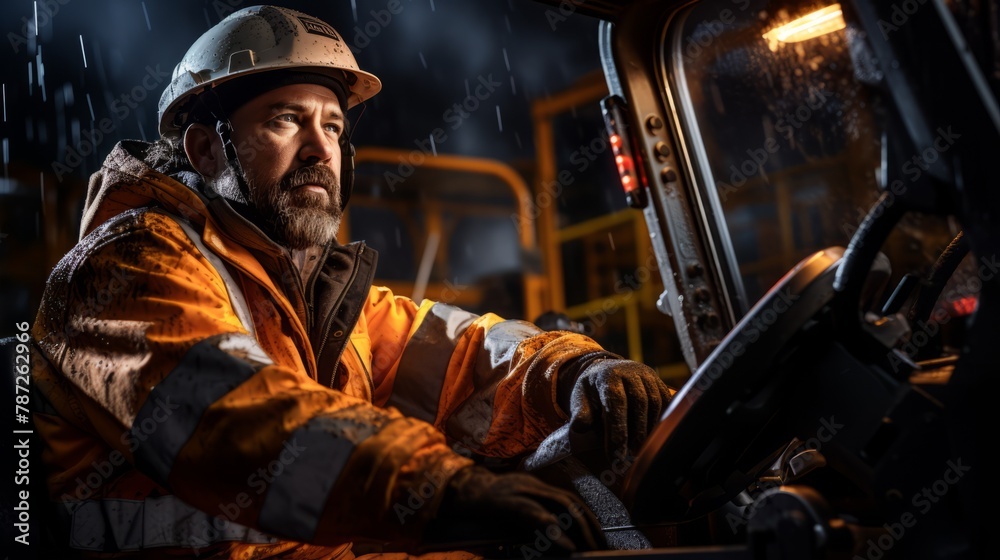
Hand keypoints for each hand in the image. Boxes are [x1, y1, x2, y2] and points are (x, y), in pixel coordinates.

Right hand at [429, 465, 605, 553]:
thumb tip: (554, 538)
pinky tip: (565, 546)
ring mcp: (522, 491)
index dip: (588, 518)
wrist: (457, 490)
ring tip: (589, 549)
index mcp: (535, 486)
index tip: (600, 537)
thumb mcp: (511, 506)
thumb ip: (530, 517)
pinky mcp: (510, 502)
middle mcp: (533, 485)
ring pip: (560, 506)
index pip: (570, 500)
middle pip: (571, 503)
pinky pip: (536, 516)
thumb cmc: (483, 503)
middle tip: (601, 548)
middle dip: (590, 526)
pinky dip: (553, 530)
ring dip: (579, 529)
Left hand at [560, 359, 672, 460]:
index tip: (616, 453)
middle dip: (637, 431)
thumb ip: (580, 412)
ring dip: (650, 428)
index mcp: (608, 376)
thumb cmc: (592, 390)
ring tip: (642, 449)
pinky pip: (666, 401)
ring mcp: (647, 375)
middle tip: (631, 455)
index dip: (618, 429)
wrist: (606, 370)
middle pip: (639, 402)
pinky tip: (653, 436)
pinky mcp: (658, 382)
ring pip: (655, 402)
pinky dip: (662, 419)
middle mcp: (630, 372)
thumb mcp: (579, 398)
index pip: (616, 402)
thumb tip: (579, 427)